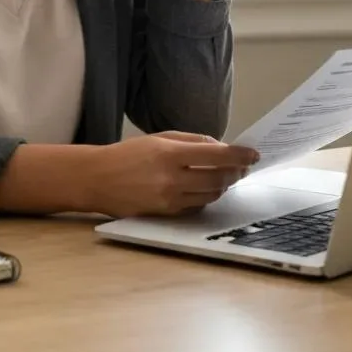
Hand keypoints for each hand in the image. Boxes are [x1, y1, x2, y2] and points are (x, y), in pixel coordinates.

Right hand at [83, 131, 259, 217]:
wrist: (98, 179)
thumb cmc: (129, 153)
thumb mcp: (159, 137)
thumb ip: (192, 140)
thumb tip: (220, 147)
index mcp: (170, 153)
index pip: (217, 155)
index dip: (239, 155)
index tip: (254, 154)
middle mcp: (172, 178)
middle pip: (219, 178)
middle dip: (236, 172)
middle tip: (242, 166)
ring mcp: (170, 199)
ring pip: (211, 195)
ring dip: (223, 185)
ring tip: (227, 176)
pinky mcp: (167, 214)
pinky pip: (197, 206)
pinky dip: (207, 196)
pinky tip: (207, 187)